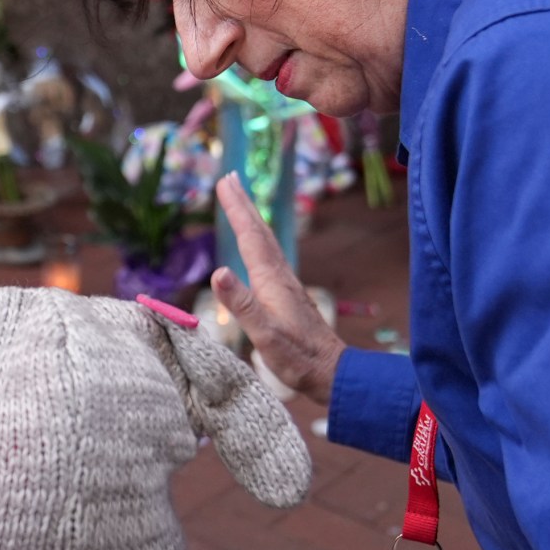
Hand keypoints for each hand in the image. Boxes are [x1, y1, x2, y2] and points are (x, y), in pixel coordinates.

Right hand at [212, 173, 344, 405]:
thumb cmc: (297, 358)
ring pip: (265, 242)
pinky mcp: (287, 294)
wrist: (331, 372)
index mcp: (271, 281)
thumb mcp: (265, 335)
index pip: (250, 237)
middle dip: (243, 204)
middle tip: (230, 177)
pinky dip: (257, 239)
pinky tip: (256, 245)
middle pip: (259, 232)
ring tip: (240, 202)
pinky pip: (268, 256)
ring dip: (251, 218)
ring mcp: (285, 284)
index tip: (224, 183)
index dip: (236, 209)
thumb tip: (218, 271)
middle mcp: (280, 276)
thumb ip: (243, 304)